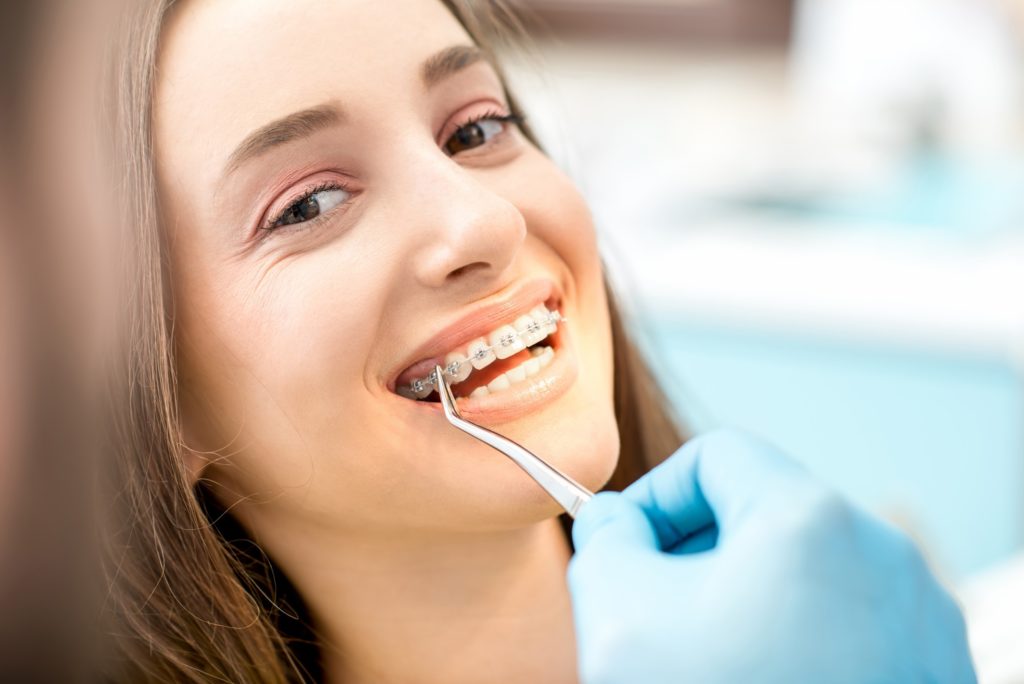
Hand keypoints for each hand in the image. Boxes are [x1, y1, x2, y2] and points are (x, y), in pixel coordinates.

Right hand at [568, 430, 975, 683]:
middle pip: (764, 510)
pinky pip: (848, 618)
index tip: (626, 550)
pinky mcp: (930, 668)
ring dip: (742, 595)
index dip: (656, 495)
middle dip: (696, 550)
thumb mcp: (619, 616)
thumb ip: (605, 541)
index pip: (717, 457)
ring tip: (707, 659)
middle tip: (655, 611)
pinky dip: (795, 633)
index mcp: (810, 519)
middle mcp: (881, 555)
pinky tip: (759, 680)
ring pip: (807, 567)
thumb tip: (613, 520)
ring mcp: (918, 617)